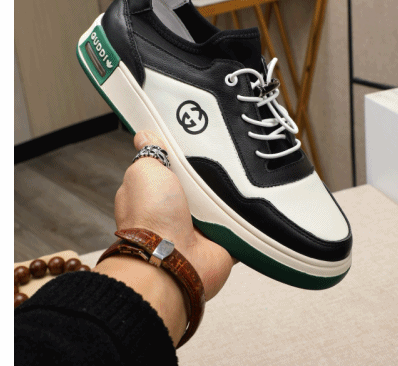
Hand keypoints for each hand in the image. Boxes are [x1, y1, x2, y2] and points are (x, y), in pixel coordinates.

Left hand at [114, 130, 234, 300]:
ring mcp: (199, 227)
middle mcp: (176, 211)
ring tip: (242, 174)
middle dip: (210, 172)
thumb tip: (144, 135)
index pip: (170, 167)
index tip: (196, 137)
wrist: (173, 261)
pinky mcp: (221, 241)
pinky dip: (246, 217)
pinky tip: (254, 202)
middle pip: (200, 183)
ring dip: (229, 194)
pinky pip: (239, 223)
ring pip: (221, 202)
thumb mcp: (144, 171)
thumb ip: (149, 153)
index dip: (181, 154)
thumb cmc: (152, 218)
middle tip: (224, 156)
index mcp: (154, 193)